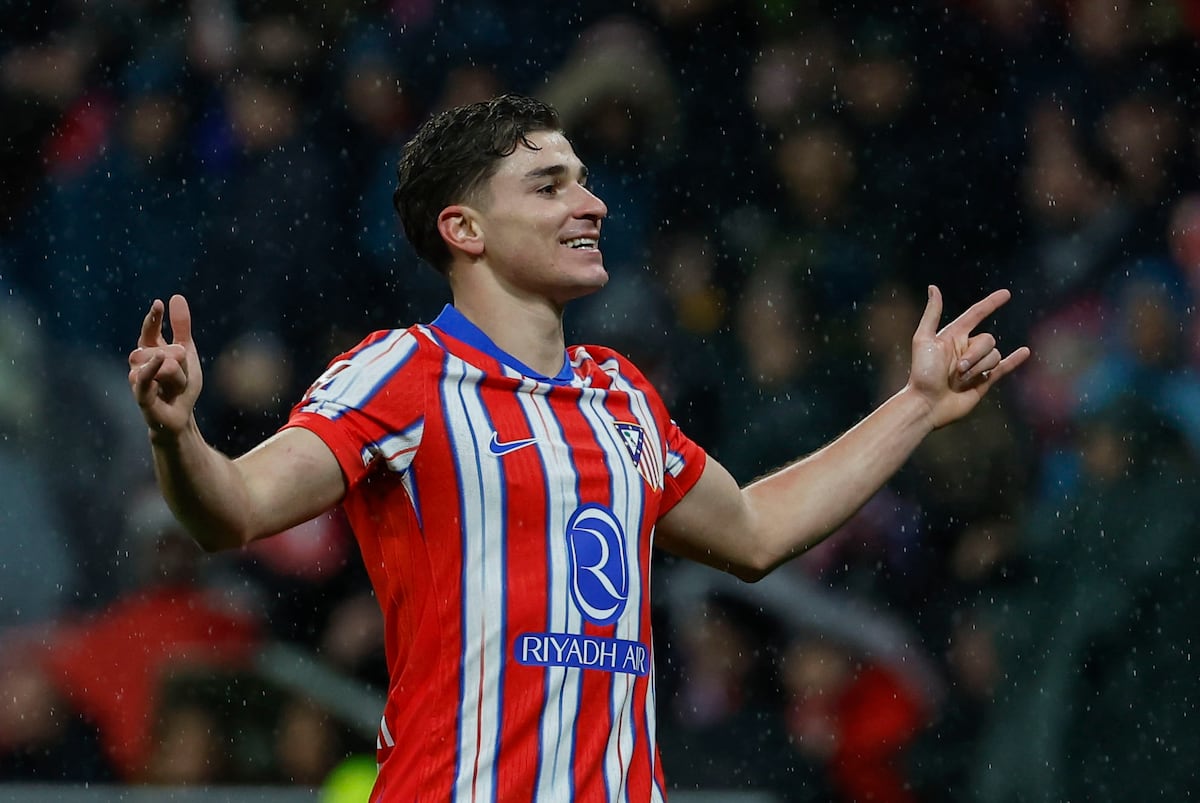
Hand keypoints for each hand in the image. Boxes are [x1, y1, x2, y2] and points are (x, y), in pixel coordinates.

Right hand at [128, 295, 202, 439]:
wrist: (180, 417)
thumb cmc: (181, 386)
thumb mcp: (187, 353)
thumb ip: (181, 327)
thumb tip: (176, 296)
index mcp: (150, 351)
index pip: (149, 331)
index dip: (154, 318)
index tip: (159, 303)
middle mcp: (139, 363)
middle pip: (165, 350)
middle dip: (181, 360)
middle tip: (181, 374)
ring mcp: (138, 378)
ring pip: (164, 364)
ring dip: (179, 376)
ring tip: (176, 388)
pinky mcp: (140, 395)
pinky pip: (144, 378)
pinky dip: (151, 369)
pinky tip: (158, 359)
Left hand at [907, 285, 1030, 428]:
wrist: (927, 404)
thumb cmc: (921, 373)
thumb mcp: (923, 339)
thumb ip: (932, 314)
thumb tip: (934, 287)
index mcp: (953, 336)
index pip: (977, 314)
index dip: (991, 303)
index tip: (1006, 294)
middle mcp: (966, 348)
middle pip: (987, 340)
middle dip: (975, 354)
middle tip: (956, 370)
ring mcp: (976, 365)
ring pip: (994, 356)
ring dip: (979, 367)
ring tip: (960, 380)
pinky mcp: (984, 381)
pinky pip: (1004, 367)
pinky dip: (1015, 360)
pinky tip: (1025, 352)